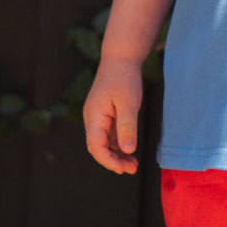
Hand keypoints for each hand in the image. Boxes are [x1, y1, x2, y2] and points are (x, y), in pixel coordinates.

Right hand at [83, 55, 143, 173]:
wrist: (121, 57)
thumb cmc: (125, 77)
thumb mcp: (129, 102)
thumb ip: (127, 126)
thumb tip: (128, 150)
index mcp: (94, 116)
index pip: (96, 147)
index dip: (108, 161)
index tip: (123, 169)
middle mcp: (92, 119)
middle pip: (98, 147)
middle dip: (113, 160)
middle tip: (132, 168)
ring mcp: (98, 117)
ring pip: (104, 142)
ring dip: (116, 154)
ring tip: (133, 164)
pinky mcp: (105, 114)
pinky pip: (109, 134)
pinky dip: (118, 144)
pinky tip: (130, 150)